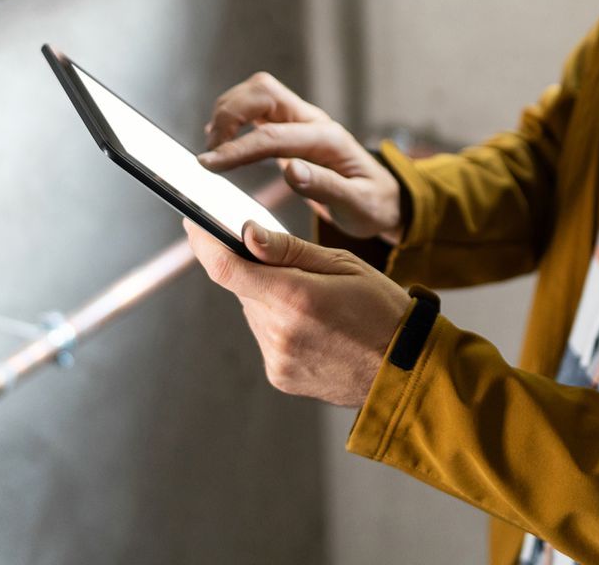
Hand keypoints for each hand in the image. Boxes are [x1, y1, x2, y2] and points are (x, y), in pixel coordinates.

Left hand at [182, 217, 414, 409]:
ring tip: (316, 302)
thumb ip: (289, 250)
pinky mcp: (279, 375)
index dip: (202, 242)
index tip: (192, 222)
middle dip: (256, 269)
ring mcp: (277, 358)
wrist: (406, 371)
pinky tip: (315, 325)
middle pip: (242, 286)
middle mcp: (278, 332)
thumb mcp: (344, 265)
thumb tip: (246, 233)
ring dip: (270, 297)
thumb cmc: (382, 310)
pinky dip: (280, 323)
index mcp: (294, 297)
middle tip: (295, 266)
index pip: (225, 267)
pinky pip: (266, 336)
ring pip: (254, 310)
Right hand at [199, 72, 404, 245]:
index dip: (237, 148)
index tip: (208, 164)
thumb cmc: (372, 204)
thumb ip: (326, 187)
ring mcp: (301, 121)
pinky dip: (234, 117)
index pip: (274, 137)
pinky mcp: (291, 127)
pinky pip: (258, 109)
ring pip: (258, 93)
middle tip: (209, 152)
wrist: (385, 197)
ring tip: (212, 149)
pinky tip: (221, 141)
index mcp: (328, 140)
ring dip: (228, 112)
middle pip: (263, 92)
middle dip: (229, 114)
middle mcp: (313, 121)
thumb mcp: (358, 205)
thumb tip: (292, 171)